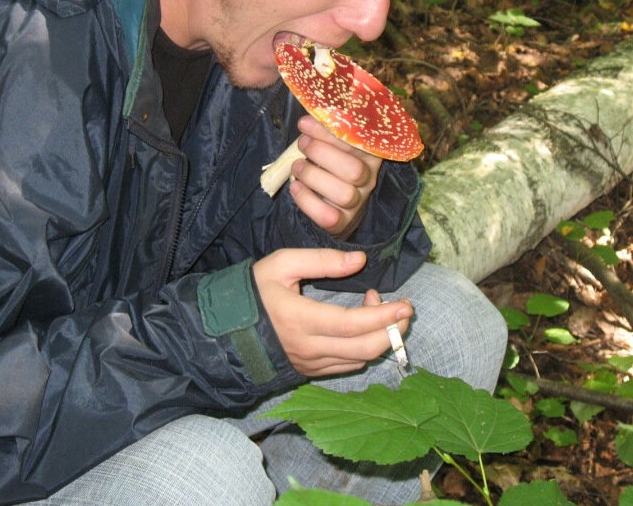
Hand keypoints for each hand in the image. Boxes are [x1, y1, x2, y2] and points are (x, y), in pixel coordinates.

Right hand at [253, 248, 410, 376]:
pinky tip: (361, 326)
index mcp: (301, 319)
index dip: (384, 316)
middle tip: (404, 308)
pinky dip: (364, 347)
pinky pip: (348, 366)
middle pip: (365, 349)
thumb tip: (359, 261)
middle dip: (393, 330)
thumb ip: (322, 260)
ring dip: (380, 337)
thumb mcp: (282, 264)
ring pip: (360, 359)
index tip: (405, 303)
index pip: (354, 325)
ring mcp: (310, 364)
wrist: (227, 327)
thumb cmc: (254, 291)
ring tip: (379, 309)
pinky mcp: (311, 372)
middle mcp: (309, 348)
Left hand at [290, 115, 382, 237]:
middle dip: (322, 154)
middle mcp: (369, 178)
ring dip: (314, 177)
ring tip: (296, 167)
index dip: (328, 131)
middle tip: (303, 145)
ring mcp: (357, 202)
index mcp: (369, 154)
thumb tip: (308, 116)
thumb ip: (326, 129)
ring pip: (344, 194)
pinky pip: (328, 216)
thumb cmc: (330, 163)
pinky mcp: (343, 222)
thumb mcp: (332, 143)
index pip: (357, 141)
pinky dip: (307, 201)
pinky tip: (296, 187)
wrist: (333, 203)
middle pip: (355, 170)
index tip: (304, 123)